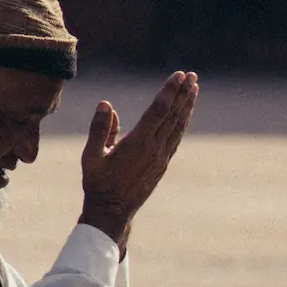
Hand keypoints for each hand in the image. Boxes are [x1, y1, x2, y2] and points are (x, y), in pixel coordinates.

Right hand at [78, 72, 197, 253]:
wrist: (112, 211)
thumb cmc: (98, 183)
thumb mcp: (91, 156)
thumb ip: (99, 129)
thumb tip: (105, 103)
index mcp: (137, 143)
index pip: (158, 110)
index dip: (169, 91)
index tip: (178, 75)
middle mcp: (154, 149)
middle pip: (173, 115)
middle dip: (183, 93)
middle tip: (192, 75)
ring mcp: (161, 157)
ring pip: (178, 126)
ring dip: (187, 106)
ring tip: (194, 88)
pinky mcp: (163, 164)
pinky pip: (176, 138)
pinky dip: (182, 122)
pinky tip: (185, 113)